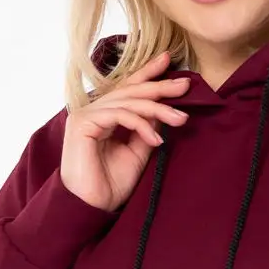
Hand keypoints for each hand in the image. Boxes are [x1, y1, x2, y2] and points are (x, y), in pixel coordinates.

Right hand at [61, 50, 191, 212]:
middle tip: (185, 85)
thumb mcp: (137, 152)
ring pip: (129, 102)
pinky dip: (142, 125)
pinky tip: (157, 140)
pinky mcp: (83, 123)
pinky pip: (120, 115)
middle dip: (160, 87)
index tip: (169, 61)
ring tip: (181, 119)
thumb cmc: (110, 184)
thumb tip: (163, 110)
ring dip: (158, 109)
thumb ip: (147, 129)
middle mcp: (92, 110)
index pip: (127, 88)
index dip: (147, 73)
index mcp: (103, 115)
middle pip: (131, 91)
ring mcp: (85, 115)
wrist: (92, 207)